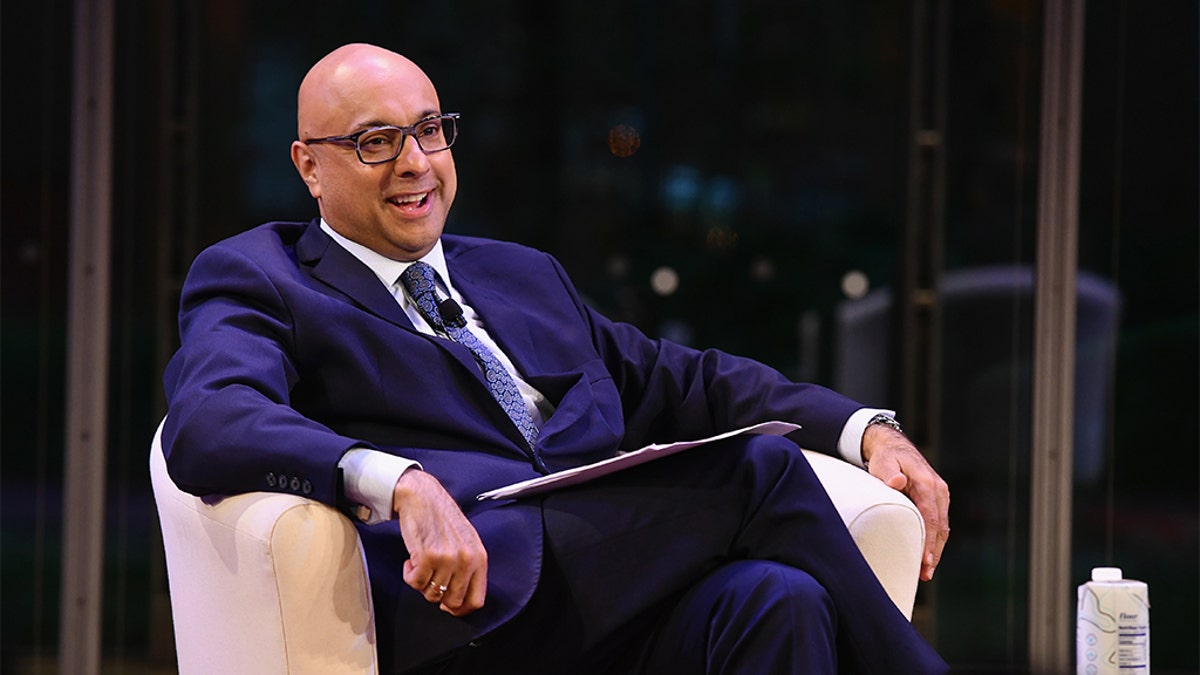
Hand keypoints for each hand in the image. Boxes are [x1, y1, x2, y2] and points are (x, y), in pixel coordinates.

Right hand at [392, 469, 487, 615]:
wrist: (422, 496)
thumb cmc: (441, 518)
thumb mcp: (466, 542)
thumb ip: (467, 569)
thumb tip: (457, 601)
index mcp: (480, 558)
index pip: (476, 600)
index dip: (460, 609)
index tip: (448, 606)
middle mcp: (467, 560)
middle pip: (452, 601)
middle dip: (437, 595)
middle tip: (430, 579)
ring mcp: (447, 559)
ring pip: (431, 594)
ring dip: (421, 582)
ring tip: (421, 564)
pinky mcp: (427, 556)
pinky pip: (415, 583)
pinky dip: (409, 575)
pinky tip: (411, 560)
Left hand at [861, 424, 949, 581]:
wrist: (894, 448)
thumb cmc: (887, 458)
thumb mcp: (883, 462)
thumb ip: (889, 473)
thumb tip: (897, 482)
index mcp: (927, 483)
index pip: (931, 517)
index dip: (929, 540)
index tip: (926, 560)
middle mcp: (939, 491)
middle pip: (940, 526)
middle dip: (934, 551)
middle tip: (925, 573)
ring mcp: (940, 496)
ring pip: (942, 527)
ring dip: (936, 549)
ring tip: (926, 571)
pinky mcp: (936, 501)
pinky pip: (938, 524)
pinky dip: (935, 540)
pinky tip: (928, 556)